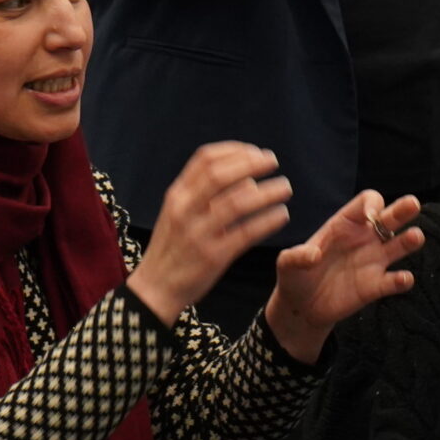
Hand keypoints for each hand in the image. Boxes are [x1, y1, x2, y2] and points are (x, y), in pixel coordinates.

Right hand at [127, 143, 293, 324]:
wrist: (155, 288)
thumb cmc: (173, 247)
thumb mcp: (178, 213)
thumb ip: (204, 193)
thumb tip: (247, 178)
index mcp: (177, 195)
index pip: (205, 159)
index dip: (235, 150)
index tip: (256, 152)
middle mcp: (185, 210)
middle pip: (220, 175)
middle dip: (252, 164)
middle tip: (273, 162)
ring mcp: (198, 233)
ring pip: (237, 203)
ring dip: (267, 192)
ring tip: (284, 187)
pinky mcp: (213, 257)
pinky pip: (246, 233)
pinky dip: (267, 221)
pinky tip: (282, 215)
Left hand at [264, 191, 423, 362]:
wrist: (301, 307)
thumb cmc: (295, 276)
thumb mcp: (287, 264)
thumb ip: (296, 256)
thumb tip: (313, 255)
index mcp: (345, 224)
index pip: (368, 202)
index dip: (372, 204)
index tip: (370, 216)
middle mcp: (365, 238)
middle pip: (391, 217)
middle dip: (403, 209)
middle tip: (413, 204)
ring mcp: (373, 261)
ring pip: (400, 245)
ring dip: (410, 240)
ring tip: (415, 237)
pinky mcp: (376, 286)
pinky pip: (395, 280)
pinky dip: (402, 280)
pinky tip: (403, 279)